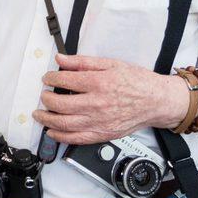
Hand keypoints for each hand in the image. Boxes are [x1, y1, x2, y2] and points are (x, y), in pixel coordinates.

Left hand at [32, 53, 190, 144]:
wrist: (157, 101)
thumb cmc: (138, 82)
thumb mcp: (111, 64)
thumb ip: (83, 62)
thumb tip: (62, 59)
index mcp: (99, 84)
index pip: (65, 81)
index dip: (51, 79)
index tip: (47, 78)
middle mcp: (98, 104)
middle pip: (61, 104)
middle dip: (46, 99)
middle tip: (43, 96)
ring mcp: (100, 122)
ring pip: (65, 124)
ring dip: (47, 120)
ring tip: (40, 114)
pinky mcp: (103, 134)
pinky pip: (77, 139)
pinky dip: (61, 137)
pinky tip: (52, 132)